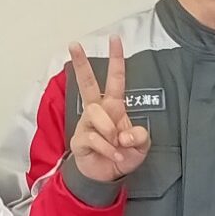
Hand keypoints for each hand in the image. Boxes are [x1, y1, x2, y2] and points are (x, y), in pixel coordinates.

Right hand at [68, 36, 150, 182]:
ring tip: (117, 146)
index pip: (115, 79)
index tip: (115, 39)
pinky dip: (107, 148)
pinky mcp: (79, 140)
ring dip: (110, 131)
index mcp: (113, 106)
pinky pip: (93, 137)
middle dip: (81, 63)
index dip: (116, 60)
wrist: (106, 176)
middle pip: (87, 83)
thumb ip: (140, 136)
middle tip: (74, 44)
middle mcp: (97, 110)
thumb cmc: (122, 154)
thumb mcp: (141, 146)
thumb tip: (126, 134)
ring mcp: (86, 124)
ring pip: (95, 114)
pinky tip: (113, 155)